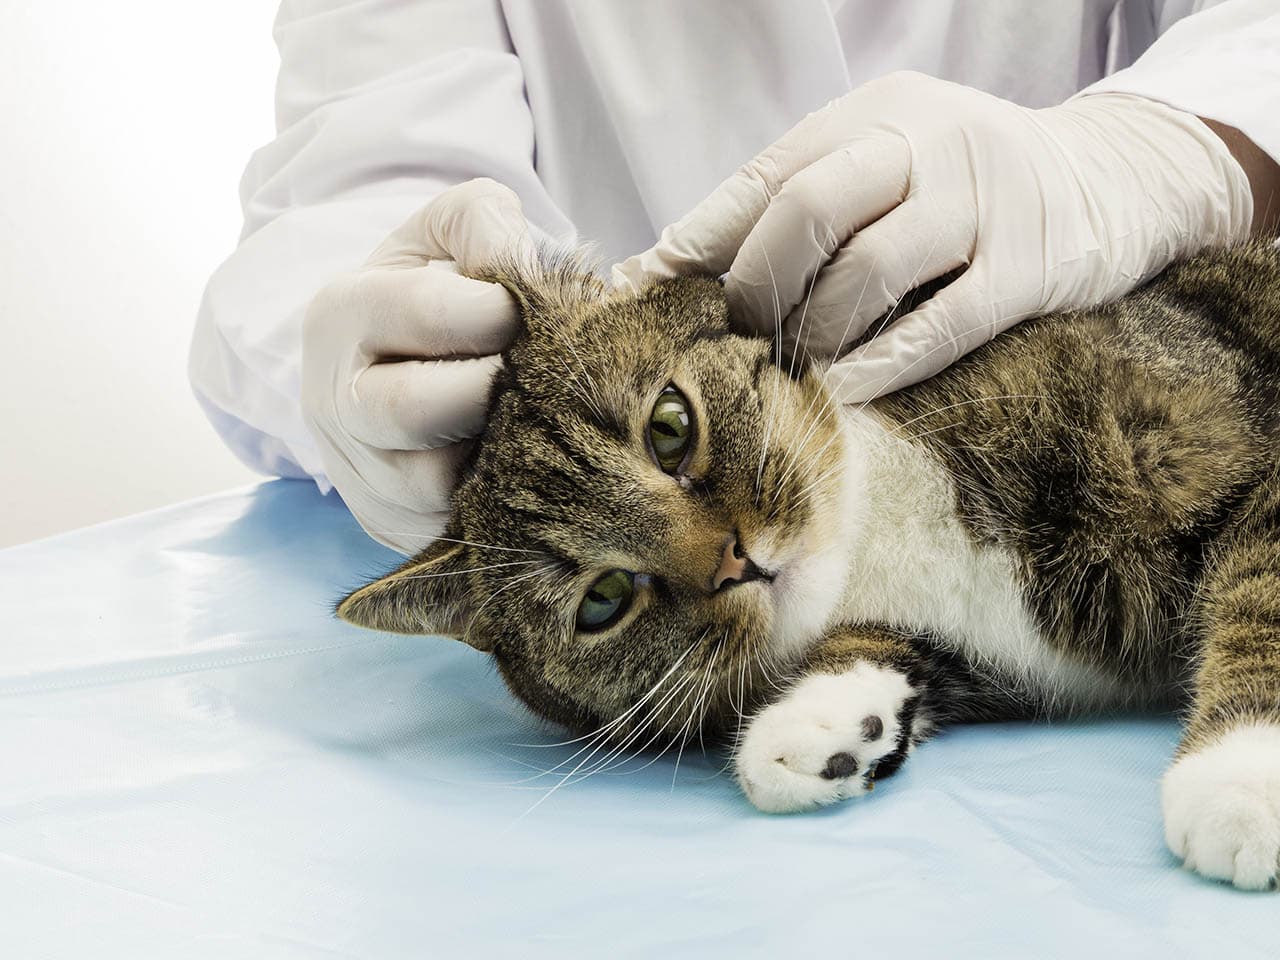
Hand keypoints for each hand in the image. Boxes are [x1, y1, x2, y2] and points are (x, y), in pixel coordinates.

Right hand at [302, 179, 534, 553]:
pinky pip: (457, 528)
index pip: (425, 312)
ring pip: (438, 485)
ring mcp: (361, 477)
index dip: (501, 310)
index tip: (532, 311)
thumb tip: (513, 262)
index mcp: (341, 315)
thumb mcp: (448, 232)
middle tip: (539, 375)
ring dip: (503, 455)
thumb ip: (483, 221)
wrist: (399, 368)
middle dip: (495, 390)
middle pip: (416, 410)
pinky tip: (528, 467)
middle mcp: (335, 403)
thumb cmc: (437, 292)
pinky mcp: (396, 529)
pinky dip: (501, 502)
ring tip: (537, 421)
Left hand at [613, 72, 1251, 402]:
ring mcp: (982, 203)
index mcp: (874, 114)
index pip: (766, 175)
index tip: (645, 293)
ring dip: (814, 333)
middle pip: (808, 210)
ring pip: (867, 272)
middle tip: (738, 338)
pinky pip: (936, 328)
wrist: (1111, 179)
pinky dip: (878, 368)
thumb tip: (674, 269)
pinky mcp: (1029, 268)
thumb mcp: (885, 162)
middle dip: (755, 286)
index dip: (700, 240)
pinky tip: (843, 393)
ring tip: (793, 366)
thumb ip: (800, 201)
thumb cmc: (963, 187)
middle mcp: (927, 144)